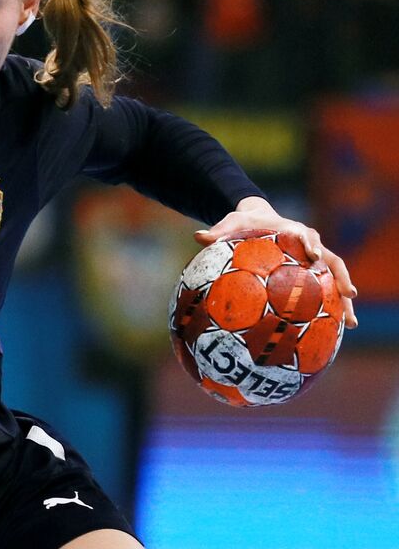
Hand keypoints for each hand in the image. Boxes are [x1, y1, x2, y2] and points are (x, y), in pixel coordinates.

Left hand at [195, 196, 357, 327]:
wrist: (258, 217)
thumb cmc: (243, 222)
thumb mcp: (230, 224)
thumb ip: (216, 233)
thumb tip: (197, 236)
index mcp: (293, 231)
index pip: (307, 237)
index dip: (312, 246)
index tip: (314, 257)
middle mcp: (311, 244)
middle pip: (333, 261)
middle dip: (343, 278)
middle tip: (350, 296)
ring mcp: (316, 258)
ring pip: (336, 278)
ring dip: (345, 299)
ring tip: (351, 324)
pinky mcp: (313, 271)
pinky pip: (325, 289)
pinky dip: (331, 306)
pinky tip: (334, 330)